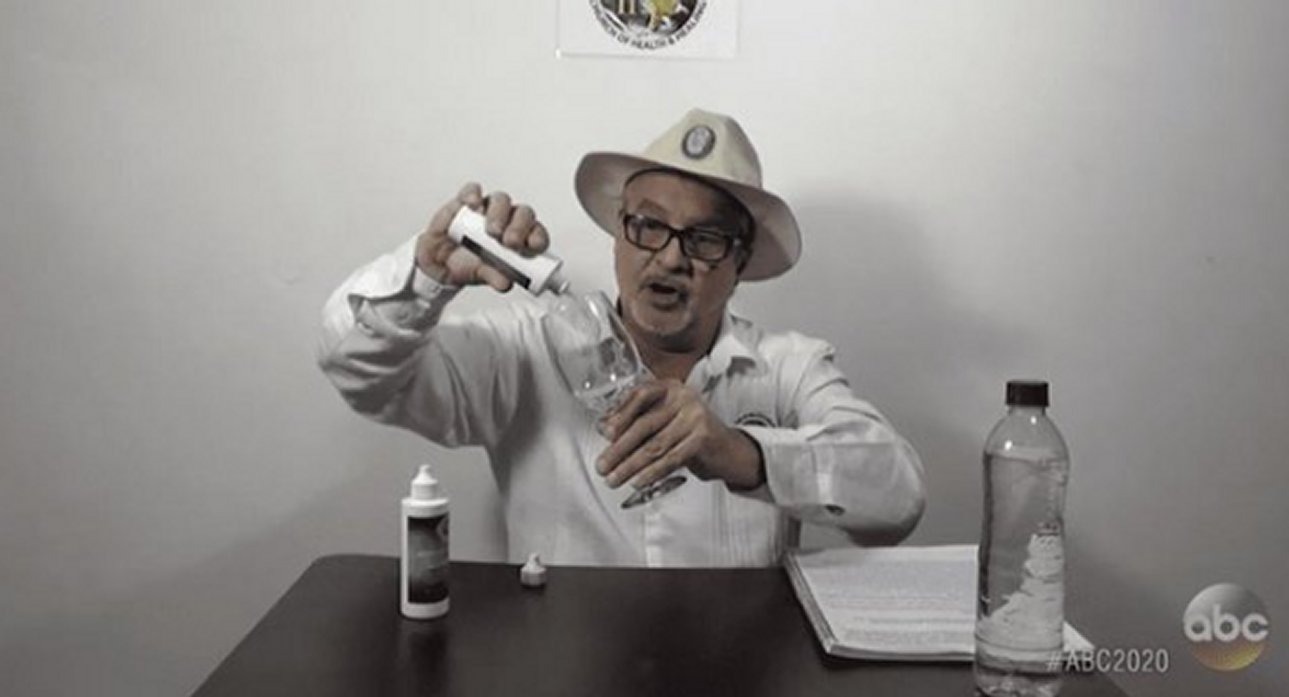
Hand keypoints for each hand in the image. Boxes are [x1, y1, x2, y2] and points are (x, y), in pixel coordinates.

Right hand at [415, 182, 549, 291]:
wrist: (439, 263)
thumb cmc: (467, 265)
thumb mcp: (481, 275)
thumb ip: (494, 277)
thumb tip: (505, 284)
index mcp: (519, 238)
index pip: (536, 232)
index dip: (538, 237)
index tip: (534, 247)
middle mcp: (507, 220)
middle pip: (522, 213)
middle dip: (519, 226)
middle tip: (510, 242)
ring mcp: (486, 208)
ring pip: (501, 200)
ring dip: (499, 214)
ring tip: (491, 231)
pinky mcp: (465, 202)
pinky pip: (472, 190)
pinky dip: (473, 194)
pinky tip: (472, 204)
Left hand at [595, 379, 764, 491]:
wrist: (728, 449)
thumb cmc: (691, 433)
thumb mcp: (664, 421)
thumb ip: (637, 421)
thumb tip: (605, 429)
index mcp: (670, 388)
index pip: (640, 395)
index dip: (620, 414)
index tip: (605, 433)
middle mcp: (683, 397)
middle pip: (644, 424)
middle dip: (619, 449)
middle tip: (603, 465)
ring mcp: (695, 416)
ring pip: (655, 445)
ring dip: (630, 465)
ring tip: (615, 478)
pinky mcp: (703, 438)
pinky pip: (670, 459)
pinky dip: (651, 473)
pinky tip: (638, 481)